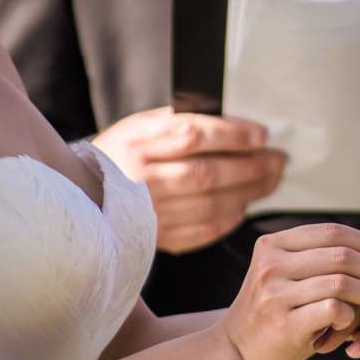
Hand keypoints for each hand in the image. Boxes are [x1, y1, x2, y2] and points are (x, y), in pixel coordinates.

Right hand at [95, 107, 285, 252]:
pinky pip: (202, 231)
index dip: (232, 135)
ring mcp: (148, 212)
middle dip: (252, 167)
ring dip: (249, 192)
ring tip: (271, 180)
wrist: (80, 197)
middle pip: (208, 173)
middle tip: (279, 160)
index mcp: (137, 142)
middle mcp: (141, 178)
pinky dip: (228, 219)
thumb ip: (179, 122)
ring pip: (211, 204)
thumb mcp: (139, 125)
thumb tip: (233, 122)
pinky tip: (243, 206)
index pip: (193, 135)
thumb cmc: (119, 155)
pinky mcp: (155, 238)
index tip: (262, 135)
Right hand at [221, 225, 359, 359]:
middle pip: (342, 255)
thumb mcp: (300, 277)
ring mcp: (275, 295)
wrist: (237, 353)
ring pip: (342, 282)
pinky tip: (348, 325)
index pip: (333, 231)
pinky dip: (352, 317)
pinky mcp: (284, 325)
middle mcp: (271, 265)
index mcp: (274, 244)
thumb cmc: (278, 312)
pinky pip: (334, 310)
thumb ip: (341, 256)